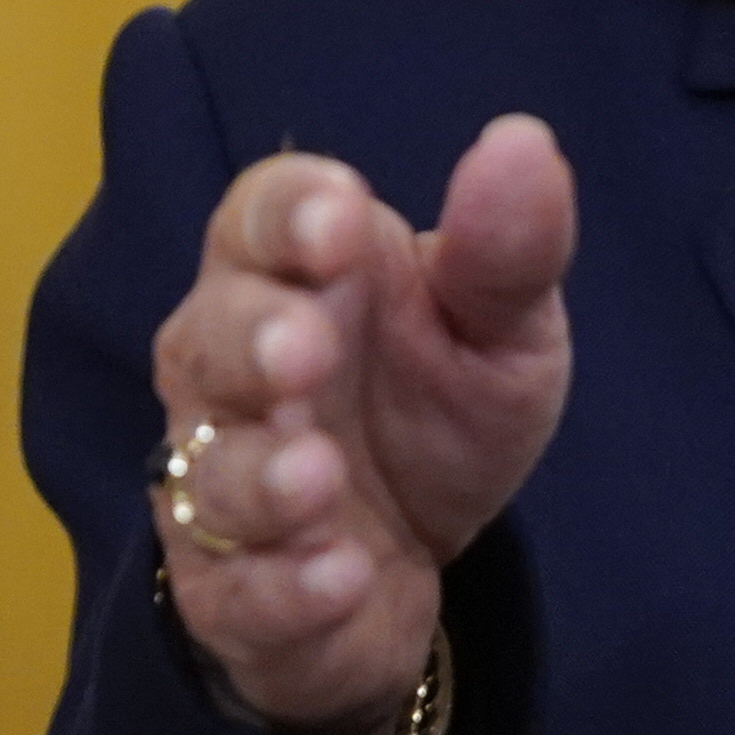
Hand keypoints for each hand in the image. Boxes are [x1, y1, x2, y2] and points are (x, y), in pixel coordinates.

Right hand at [146, 116, 576, 734]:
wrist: (416, 559)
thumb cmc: (433, 406)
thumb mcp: (500, 331)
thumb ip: (508, 250)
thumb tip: (524, 142)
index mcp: (289, 275)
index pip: (259, 218)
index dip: (291, 214)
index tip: (344, 218)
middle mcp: (228, 369)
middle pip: (211, 338)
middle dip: (252, 340)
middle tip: (307, 348)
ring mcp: (217, 483)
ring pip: (209, 474)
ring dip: (260, 477)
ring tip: (320, 476)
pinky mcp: (230, 592)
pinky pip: (239, 592)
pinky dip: (288, 588)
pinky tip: (342, 574)